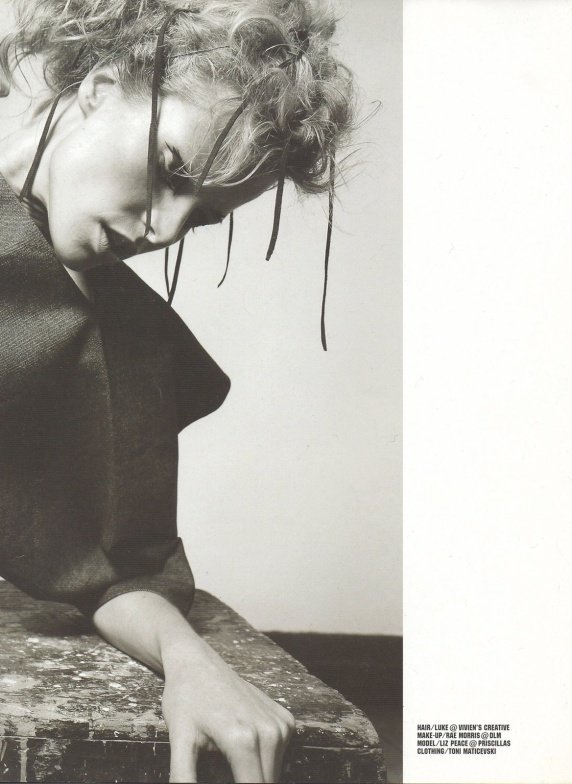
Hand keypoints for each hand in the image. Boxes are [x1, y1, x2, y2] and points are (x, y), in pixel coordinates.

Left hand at [93, 591, 294, 783]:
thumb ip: (184, 778)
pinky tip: (241, 747)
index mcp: (244, 742)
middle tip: (220, 771)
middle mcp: (270, 732)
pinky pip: (279, 756)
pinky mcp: (285, 720)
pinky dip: (264, 762)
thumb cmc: (185, 700)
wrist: (198, 663)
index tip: (219, 781)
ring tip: (227, 763)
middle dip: (244, 783)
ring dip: (254, 777)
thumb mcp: (179, 742)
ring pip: (274, 774)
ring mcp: (281, 724)